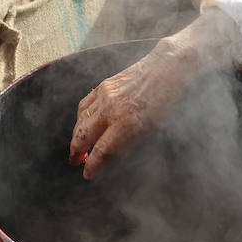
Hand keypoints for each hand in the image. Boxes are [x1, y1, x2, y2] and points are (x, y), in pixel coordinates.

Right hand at [69, 8, 241, 178]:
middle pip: (83, 136)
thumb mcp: (152, 128)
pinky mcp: (103, 86)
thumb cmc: (165, 99)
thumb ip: (130, 141)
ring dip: (76, 136)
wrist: (167, 68)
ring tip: (76, 146)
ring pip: (80, 121)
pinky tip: (82, 123)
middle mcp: (111, 111)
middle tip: (74, 161)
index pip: (100, 151)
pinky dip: (80, 117)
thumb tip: (114, 152)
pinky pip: (84, 105)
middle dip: (75, 152)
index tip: (88, 174)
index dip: (92, 166)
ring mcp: (105, 96)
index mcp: (126, 125)